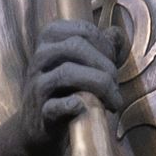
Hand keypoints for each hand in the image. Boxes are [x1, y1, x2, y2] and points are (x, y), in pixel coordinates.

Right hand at [13, 15, 121, 154]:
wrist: (38, 125)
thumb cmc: (64, 89)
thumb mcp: (80, 63)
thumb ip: (99, 47)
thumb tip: (117, 32)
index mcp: (50, 38)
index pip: (84, 31)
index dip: (106, 46)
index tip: (114, 63)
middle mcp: (40, 57)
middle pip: (76, 47)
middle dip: (105, 65)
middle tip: (116, 85)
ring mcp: (37, 84)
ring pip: (67, 73)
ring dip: (99, 85)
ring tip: (113, 101)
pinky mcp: (40, 113)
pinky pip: (54, 106)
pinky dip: (69, 106)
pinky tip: (81, 106)